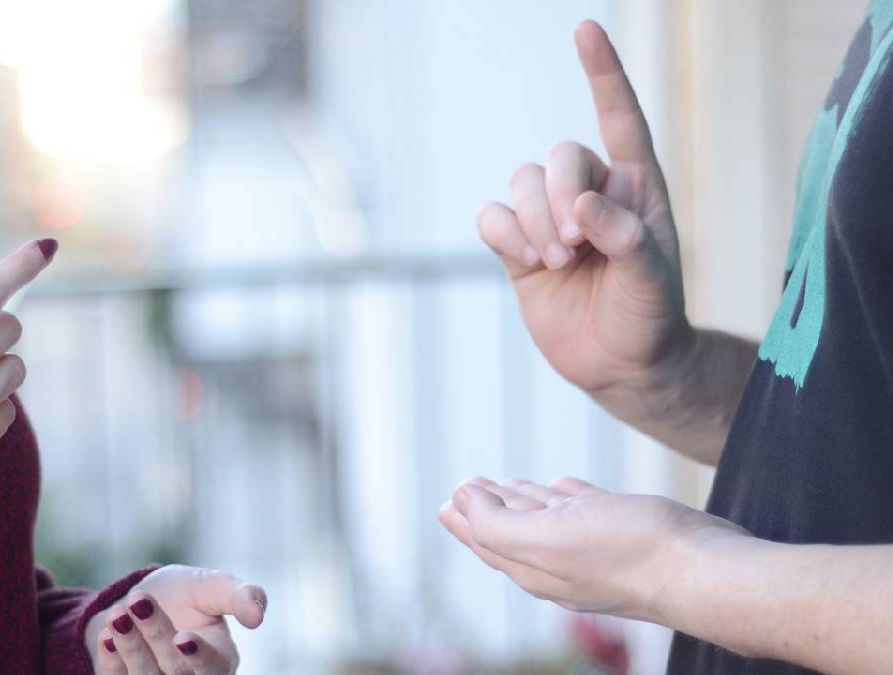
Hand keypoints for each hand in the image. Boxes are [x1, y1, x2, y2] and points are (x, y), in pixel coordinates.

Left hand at [88, 565, 266, 674]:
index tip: (182, 637)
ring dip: (129, 646)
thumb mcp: (211, 586)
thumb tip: (258, 615)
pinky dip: (110, 658)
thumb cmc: (183, 595)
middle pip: (173, 670)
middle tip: (139, 602)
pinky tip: (106, 635)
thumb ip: (238, 596)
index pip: (212, 668)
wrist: (139, 601)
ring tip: (118, 614)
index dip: (198, 657)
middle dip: (155, 635)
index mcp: (219, 660)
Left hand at [438, 476, 747, 621]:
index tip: (449, 498)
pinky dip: (571, 498)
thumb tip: (460, 500)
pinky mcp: (631, 534)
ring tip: (511, 485)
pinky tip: (567, 487)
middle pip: (514, 532)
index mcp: (534, 566)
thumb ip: (496, 523)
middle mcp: (562, 563)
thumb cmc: (629, 553)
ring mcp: (598, 550)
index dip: (465, 517)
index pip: (487, 540)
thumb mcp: (546, 537)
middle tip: (471, 488)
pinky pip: (590, 513)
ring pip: (552, 521)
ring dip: (528, 500)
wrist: (706, 571)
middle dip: (490, 508)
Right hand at [476, 20, 689, 392]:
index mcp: (635, 185)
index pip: (619, 117)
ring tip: (558, 262)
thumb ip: (625, 237)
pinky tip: (530, 264)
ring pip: (519, 183)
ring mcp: (549, 220)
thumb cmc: (649, 317)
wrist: (620, 366)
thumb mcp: (652, 280)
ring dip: (533, 221)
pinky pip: (491, 217)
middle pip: (557, 155)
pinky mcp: (517, 248)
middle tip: (577, 245)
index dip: (603, 74)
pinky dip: (505, 235)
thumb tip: (580, 204)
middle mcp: (590, 192)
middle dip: (559, 196)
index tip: (585, 30)